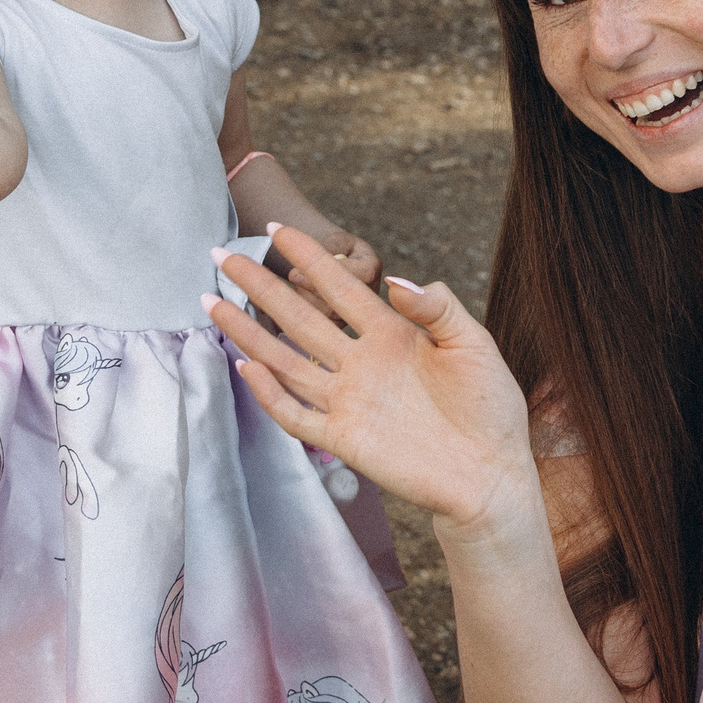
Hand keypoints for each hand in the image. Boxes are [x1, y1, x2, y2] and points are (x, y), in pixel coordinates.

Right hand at [208, 227, 542, 542]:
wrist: (490, 473)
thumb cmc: (490, 407)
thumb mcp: (473, 345)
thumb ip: (439, 308)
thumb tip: (397, 279)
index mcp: (393, 332)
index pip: (340, 287)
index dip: (310, 257)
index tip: (278, 229)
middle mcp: (362, 361)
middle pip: (301, 316)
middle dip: (261, 286)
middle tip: (222, 255)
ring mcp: (349, 399)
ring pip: (286, 360)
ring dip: (249, 333)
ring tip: (213, 303)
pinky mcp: (345, 438)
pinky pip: (297, 413)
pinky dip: (270, 393)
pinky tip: (246, 364)